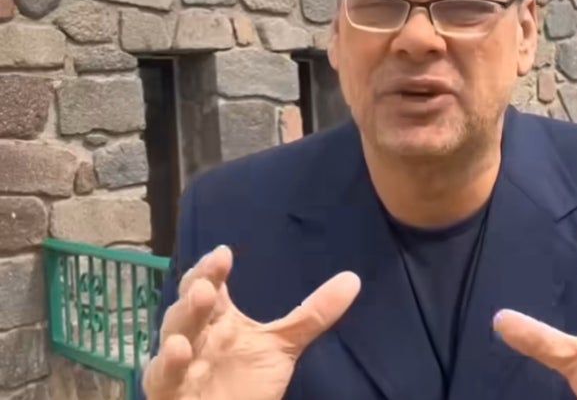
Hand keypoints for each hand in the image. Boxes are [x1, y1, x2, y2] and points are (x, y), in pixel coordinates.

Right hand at [142, 245, 360, 399]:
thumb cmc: (245, 384)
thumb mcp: (283, 347)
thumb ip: (313, 314)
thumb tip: (353, 279)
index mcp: (217, 320)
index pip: (209, 286)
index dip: (211, 270)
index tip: (224, 253)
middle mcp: (194, 337)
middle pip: (189, 307)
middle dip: (197, 288)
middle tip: (211, 277)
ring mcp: (178, 365)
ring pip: (174, 336)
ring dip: (184, 317)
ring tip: (202, 297)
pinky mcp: (168, 393)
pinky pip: (162, 377)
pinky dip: (167, 364)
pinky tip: (179, 349)